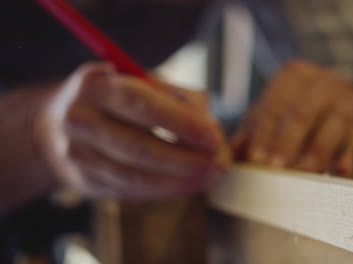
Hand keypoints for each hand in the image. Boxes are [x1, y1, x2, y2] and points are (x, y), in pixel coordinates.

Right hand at [37, 63, 229, 198]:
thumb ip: (179, 100)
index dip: (183, 125)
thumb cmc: (116, 100)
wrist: (60, 123)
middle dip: (188, 160)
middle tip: (220, 164)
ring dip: (181, 181)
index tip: (215, 138)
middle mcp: (80, 120)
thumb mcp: (142, 84)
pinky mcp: (84, 181)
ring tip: (210, 177)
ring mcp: (77, 155)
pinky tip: (188, 185)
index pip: (145, 107)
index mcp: (96, 86)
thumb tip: (212, 132)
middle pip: (141, 148)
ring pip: (136, 177)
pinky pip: (131, 191)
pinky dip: (165, 190)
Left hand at [232, 60, 352, 176]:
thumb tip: (228, 155)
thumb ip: (252, 131)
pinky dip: (352, 156)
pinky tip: (342, 171)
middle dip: (287, 143)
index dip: (264, 132)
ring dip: (316, 153)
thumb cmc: (302, 109)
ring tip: (303, 175)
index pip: (274, 103)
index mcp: (294, 75)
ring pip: (333, 125)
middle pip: (302, 112)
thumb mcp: (275, 111)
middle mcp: (323, 81)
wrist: (346, 103)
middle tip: (275, 170)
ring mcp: (349, 99)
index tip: (256, 159)